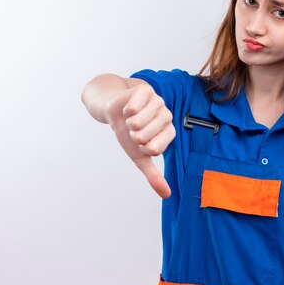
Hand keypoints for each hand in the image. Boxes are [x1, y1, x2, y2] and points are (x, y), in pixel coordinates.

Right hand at [104, 82, 174, 197]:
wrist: (114, 112)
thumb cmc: (129, 134)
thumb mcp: (140, 157)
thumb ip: (154, 176)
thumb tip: (167, 195)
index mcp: (169, 132)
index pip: (155, 148)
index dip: (141, 147)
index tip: (140, 142)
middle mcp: (167, 116)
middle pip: (146, 136)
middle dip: (133, 135)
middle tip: (133, 128)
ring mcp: (158, 101)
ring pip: (139, 121)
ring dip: (128, 123)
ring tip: (130, 118)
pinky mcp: (146, 90)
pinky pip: (134, 106)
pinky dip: (126, 110)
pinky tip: (128, 107)